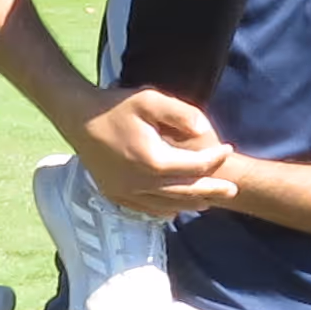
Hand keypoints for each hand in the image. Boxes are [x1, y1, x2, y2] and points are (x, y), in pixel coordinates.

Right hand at [73, 86, 229, 198]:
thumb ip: (182, 114)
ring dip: (190, 202)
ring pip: (167, 205)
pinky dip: (165, 209)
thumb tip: (205, 130)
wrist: (78, 117)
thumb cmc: (115, 106)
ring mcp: (125, 192)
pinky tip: (176, 206)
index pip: (195, 167)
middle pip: (185, 192)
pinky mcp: (115, 194)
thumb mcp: (151, 100)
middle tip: (232, 190)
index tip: (228, 149)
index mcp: (152, 161)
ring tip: (209, 200)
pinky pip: (146, 210)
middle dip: (211, 190)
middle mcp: (140, 183)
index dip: (215, 159)